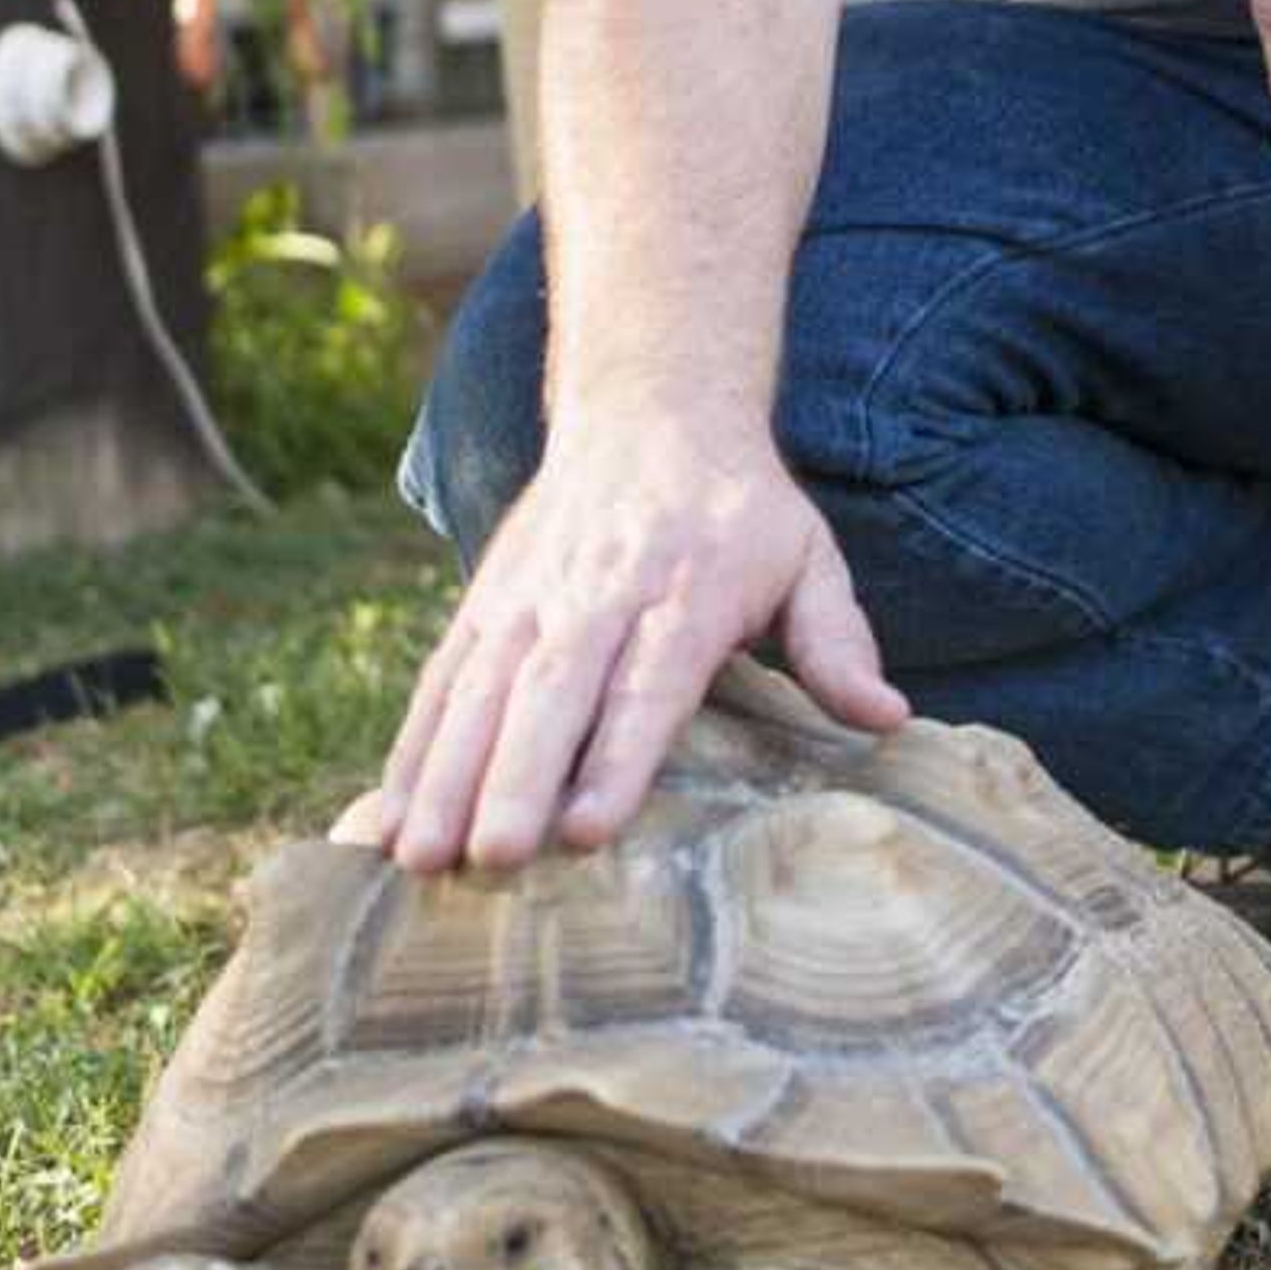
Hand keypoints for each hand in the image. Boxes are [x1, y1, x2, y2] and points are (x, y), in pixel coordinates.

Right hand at [367, 412, 905, 873]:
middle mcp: (600, 596)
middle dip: (515, 779)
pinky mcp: (485, 603)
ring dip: (444, 777)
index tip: (587, 829)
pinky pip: (440, 682)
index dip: (617, 756)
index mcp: (689, 593)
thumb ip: (838, 642)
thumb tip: (890, 716)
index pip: (649, 684)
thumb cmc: (744, 512)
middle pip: (551, 694)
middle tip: (490, 860)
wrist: (654, 408)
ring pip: (479, 692)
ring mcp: (531, 599)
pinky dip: (409, 750)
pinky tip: (381, 820)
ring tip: (419, 858)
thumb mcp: (809, 559)